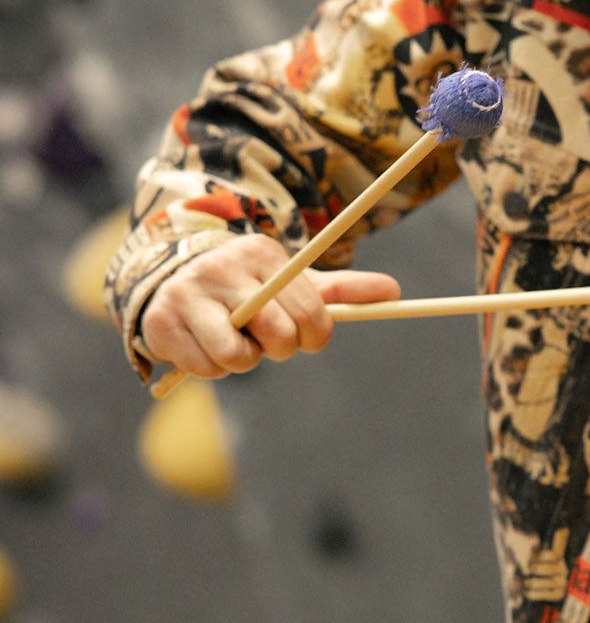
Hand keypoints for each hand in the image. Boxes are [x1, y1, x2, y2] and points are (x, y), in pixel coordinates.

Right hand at [140, 234, 400, 377]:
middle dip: (278, 349)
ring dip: (243, 361)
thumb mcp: (291, 283)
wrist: (169, 279)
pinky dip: (211, 368)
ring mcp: (189, 293)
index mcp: (262, 254)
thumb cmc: (245, 288)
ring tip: (232, 340)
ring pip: (239, 358)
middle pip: (279, 337)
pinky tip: (202, 344)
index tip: (305, 338)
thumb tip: (395, 292)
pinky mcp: (160, 322)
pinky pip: (206, 369)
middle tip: (263, 338)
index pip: (312, 313)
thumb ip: (340, 290)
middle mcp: (223, 268)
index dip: (315, 337)